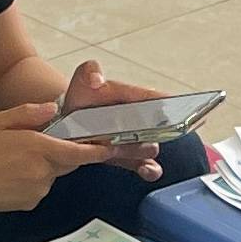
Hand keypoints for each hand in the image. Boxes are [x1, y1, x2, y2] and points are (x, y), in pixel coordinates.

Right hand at [0, 99, 133, 213]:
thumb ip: (29, 113)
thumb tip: (52, 109)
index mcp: (39, 148)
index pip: (80, 152)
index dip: (100, 151)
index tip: (113, 147)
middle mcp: (43, 172)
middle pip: (65, 161)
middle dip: (57, 153)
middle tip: (30, 146)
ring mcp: (38, 190)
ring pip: (51, 175)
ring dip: (41, 167)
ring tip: (11, 161)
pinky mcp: (29, 203)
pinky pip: (39, 188)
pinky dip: (31, 180)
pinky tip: (9, 175)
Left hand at [56, 60, 171, 179]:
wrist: (70, 123)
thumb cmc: (82, 99)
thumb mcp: (82, 80)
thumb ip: (89, 71)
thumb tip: (96, 80)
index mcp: (131, 98)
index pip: (150, 97)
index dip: (161, 99)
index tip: (170, 101)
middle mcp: (140, 120)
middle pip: (157, 125)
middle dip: (156, 128)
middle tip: (147, 128)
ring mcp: (137, 141)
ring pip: (151, 146)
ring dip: (145, 148)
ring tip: (138, 147)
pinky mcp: (131, 160)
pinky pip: (148, 167)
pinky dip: (150, 170)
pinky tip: (145, 170)